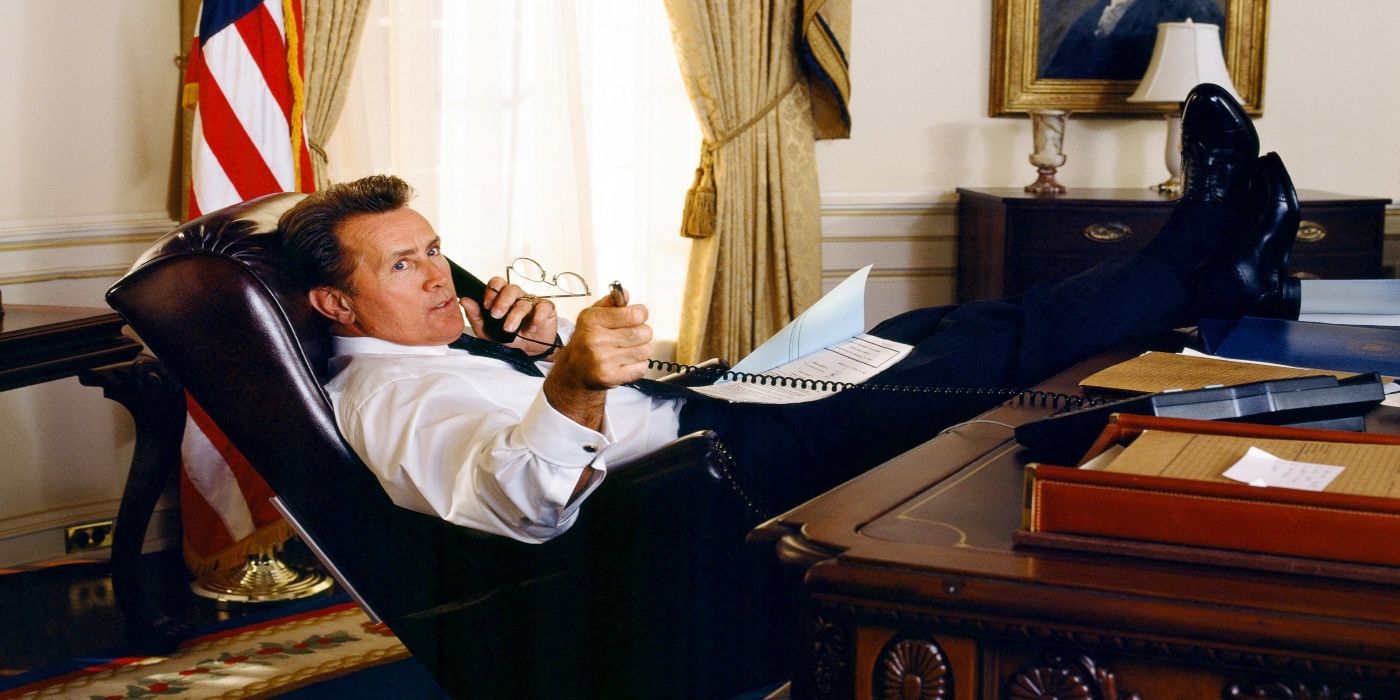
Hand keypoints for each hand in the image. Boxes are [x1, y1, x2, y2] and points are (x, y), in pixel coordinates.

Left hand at [459, 276, 558, 353]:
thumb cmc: (508, 337)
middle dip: (502, 301)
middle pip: (511, 288)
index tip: (486, 305)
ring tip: (509, 328)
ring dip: (516, 315)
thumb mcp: (488, 331)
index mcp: (502, 297)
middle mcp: (517, 297)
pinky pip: (544, 307)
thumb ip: (476, 316)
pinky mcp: (547, 309)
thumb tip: (464, 300)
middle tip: (496, 315)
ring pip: (524, 301)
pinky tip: (532, 328)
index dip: (491, 291)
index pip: (497, 284)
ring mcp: (532, 302)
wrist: (529, 351)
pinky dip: (537, 317)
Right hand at [542, 289, 651, 429]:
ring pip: (645, 351)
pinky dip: (637, 365)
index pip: (635, 314)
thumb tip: (625, 294)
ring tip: (626, 350)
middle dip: (642, 334)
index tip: (636, 317)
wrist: (575, 371)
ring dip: (640, 350)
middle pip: (644, 333)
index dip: (641, 314)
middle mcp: (595, 339)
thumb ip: (611, 302)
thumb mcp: (593, 316)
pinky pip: (642, 367)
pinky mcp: (610, 377)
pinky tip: (624, 363)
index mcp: (591, 320)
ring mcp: (602, 360)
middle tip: (630, 336)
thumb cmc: (587, 341)